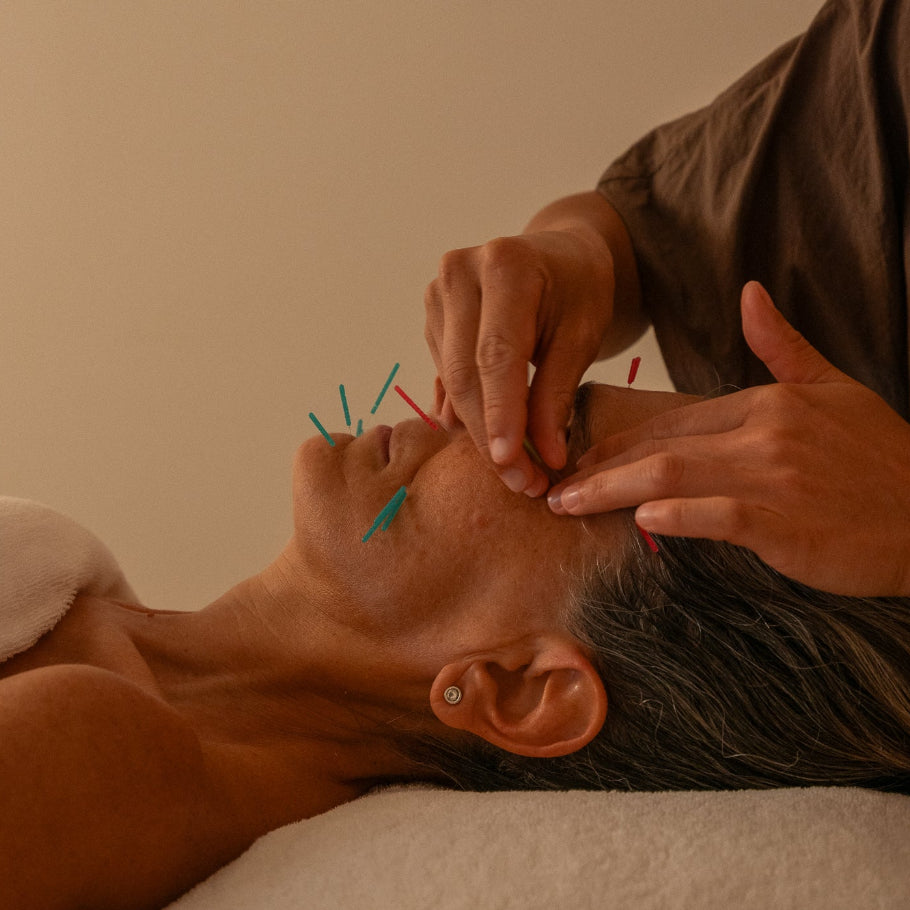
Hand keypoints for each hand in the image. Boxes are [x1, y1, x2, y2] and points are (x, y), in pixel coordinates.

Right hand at [424, 219, 616, 495]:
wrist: (560, 255)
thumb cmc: (579, 290)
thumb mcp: (583, 335)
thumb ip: (558, 393)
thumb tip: (547, 457)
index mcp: (505, 265)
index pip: (496, 354)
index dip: (501, 414)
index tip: (510, 463)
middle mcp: (459, 274)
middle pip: (465, 374)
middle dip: (491, 435)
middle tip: (523, 481)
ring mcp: (437, 296)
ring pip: (451, 383)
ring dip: (481, 432)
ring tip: (519, 469)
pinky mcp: (431, 319)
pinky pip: (444, 378)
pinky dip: (468, 414)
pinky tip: (492, 441)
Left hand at [549, 281, 909, 595]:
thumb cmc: (881, 457)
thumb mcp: (836, 387)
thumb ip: (783, 346)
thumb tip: (749, 294)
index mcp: (768, 402)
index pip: (673, 420)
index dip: (618, 441)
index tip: (579, 457)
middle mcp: (764, 433)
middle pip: (660, 446)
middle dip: (598, 466)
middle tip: (552, 485)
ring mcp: (774, 476)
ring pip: (673, 475)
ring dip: (612, 489)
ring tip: (568, 504)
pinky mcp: (786, 523)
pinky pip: (718, 515)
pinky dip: (677, 515)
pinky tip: (641, 521)